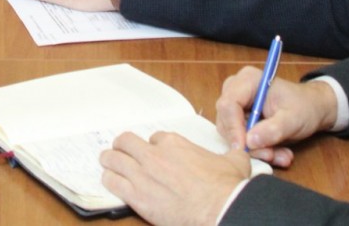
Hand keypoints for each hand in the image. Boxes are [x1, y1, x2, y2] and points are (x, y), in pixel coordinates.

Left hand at [100, 131, 251, 225]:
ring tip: (108, 163)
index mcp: (174, 143)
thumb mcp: (234, 161)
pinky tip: (111, 181)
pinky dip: (109, 180)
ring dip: (109, 160)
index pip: (154, 138)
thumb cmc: (226, 188)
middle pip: (126, 141)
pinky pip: (112, 182)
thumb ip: (232, 153)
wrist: (220, 210)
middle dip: (123, 146)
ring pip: (113, 159)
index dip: (153, 147)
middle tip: (122, 152)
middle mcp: (154, 155)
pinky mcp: (137, 195)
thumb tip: (240, 150)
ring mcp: (143, 174)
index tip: (155, 155)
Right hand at [216, 67, 336, 167]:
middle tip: (270, 155)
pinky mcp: (240, 120)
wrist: (313, 109)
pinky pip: (240, 139)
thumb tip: (250, 141)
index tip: (244, 148)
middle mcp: (236, 90)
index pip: (228, 104)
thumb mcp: (293, 119)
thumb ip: (273, 130)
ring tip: (280, 155)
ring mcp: (236, 105)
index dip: (233, 128)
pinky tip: (277, 153)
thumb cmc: (305, 107)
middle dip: (246, 142)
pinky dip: (258, 150)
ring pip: (231, 133)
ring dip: (255, 150)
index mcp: (248, 80)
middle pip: (226, 120)